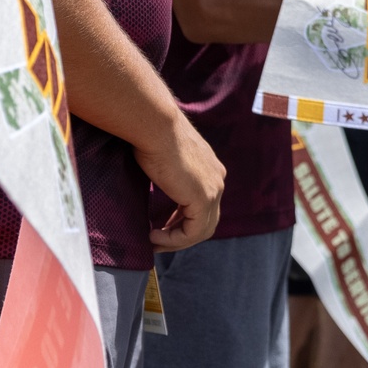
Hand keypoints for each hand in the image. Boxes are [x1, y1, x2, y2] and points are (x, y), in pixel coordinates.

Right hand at [139, 111, 225, 250]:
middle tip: (157, 242)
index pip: (203, 205)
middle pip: (206, 220)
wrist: (155, 125)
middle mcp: (217, 179)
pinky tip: (153, 236)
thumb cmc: (150, 134)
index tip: (158, 228)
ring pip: (202, 230)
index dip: (181, 221)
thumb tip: (153, 181)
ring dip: (176, 241)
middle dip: (181, 235)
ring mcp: (213, 190)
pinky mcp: (203, 198)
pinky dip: (174, 239)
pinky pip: (193, 232)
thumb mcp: (162, 157)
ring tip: (153, 242)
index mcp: (210, 169)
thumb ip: (166, 172)